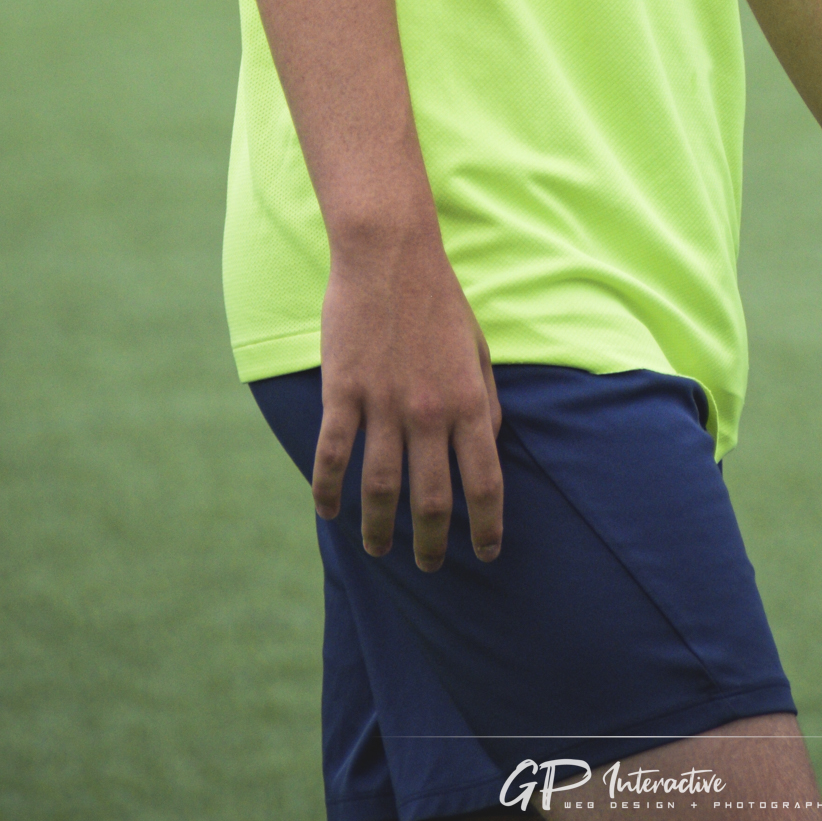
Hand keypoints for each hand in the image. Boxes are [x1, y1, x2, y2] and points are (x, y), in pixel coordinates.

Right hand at [313, 225, 504, 572]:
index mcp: (468, 402)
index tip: (487, 552)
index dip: (487, 525)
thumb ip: (487, 400)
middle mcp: (429, 413)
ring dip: (379, 527)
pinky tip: (329, 513)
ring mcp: (383, 404)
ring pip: (380, 488)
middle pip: (431, 499)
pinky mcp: (343, 392)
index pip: (484, 481)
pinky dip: (329, 491)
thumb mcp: (479, 348)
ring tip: (378, 549)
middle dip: (431, 543)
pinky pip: (333, 456)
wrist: (390, 255)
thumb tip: (492, 444)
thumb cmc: (439, 299)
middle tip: (427, 566)